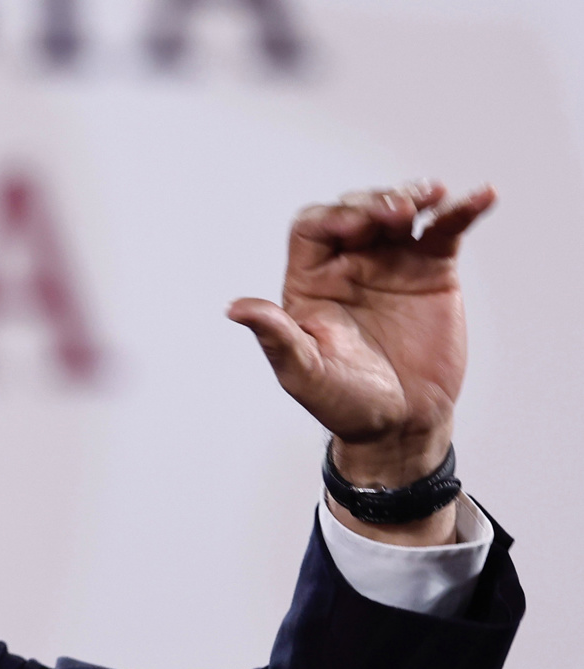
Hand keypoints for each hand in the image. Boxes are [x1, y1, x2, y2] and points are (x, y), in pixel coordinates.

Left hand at [228, 181, 495, 541]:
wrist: (399, 425)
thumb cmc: (343, 402)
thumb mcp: (304, 372)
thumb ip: (276, 337)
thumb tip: (234, 309)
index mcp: (310, 281)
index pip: (313, 227)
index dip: (334, 217)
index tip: (358, 228)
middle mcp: (348, 264)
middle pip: (356, 209)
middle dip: (375, 202)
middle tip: (397, 215)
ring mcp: (392, 264)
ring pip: (400, 210)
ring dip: (413, 195)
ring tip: (430, 199)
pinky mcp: (432, 272)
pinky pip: (446, 230)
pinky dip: (463, 211)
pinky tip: (483, 197)